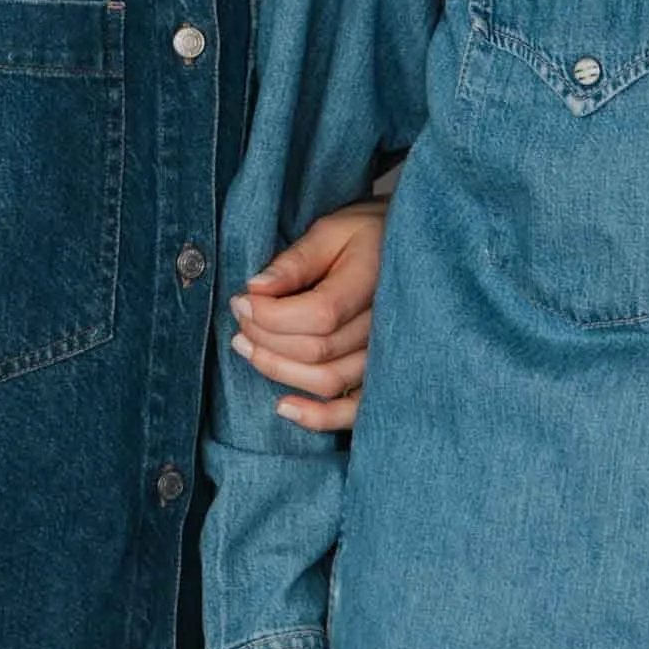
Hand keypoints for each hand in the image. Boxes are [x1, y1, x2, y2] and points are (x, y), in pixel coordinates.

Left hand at [230, 201, 387, 433]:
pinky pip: (354, 410)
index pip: (319, 315)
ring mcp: (387, 355)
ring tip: (247, 347)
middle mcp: (386, 325)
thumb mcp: (331, 230)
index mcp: (374, 282)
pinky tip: (285, 408)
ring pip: (328, 380)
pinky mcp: (382, 375)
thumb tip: (255, 289)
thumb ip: (295, 261)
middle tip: (239, 317)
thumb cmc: (366, 235)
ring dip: (279, 370)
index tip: (241, 300)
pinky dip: (320, 417)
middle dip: (266, 337)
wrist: (409, 249)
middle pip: (317, 351)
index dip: (270, 315)